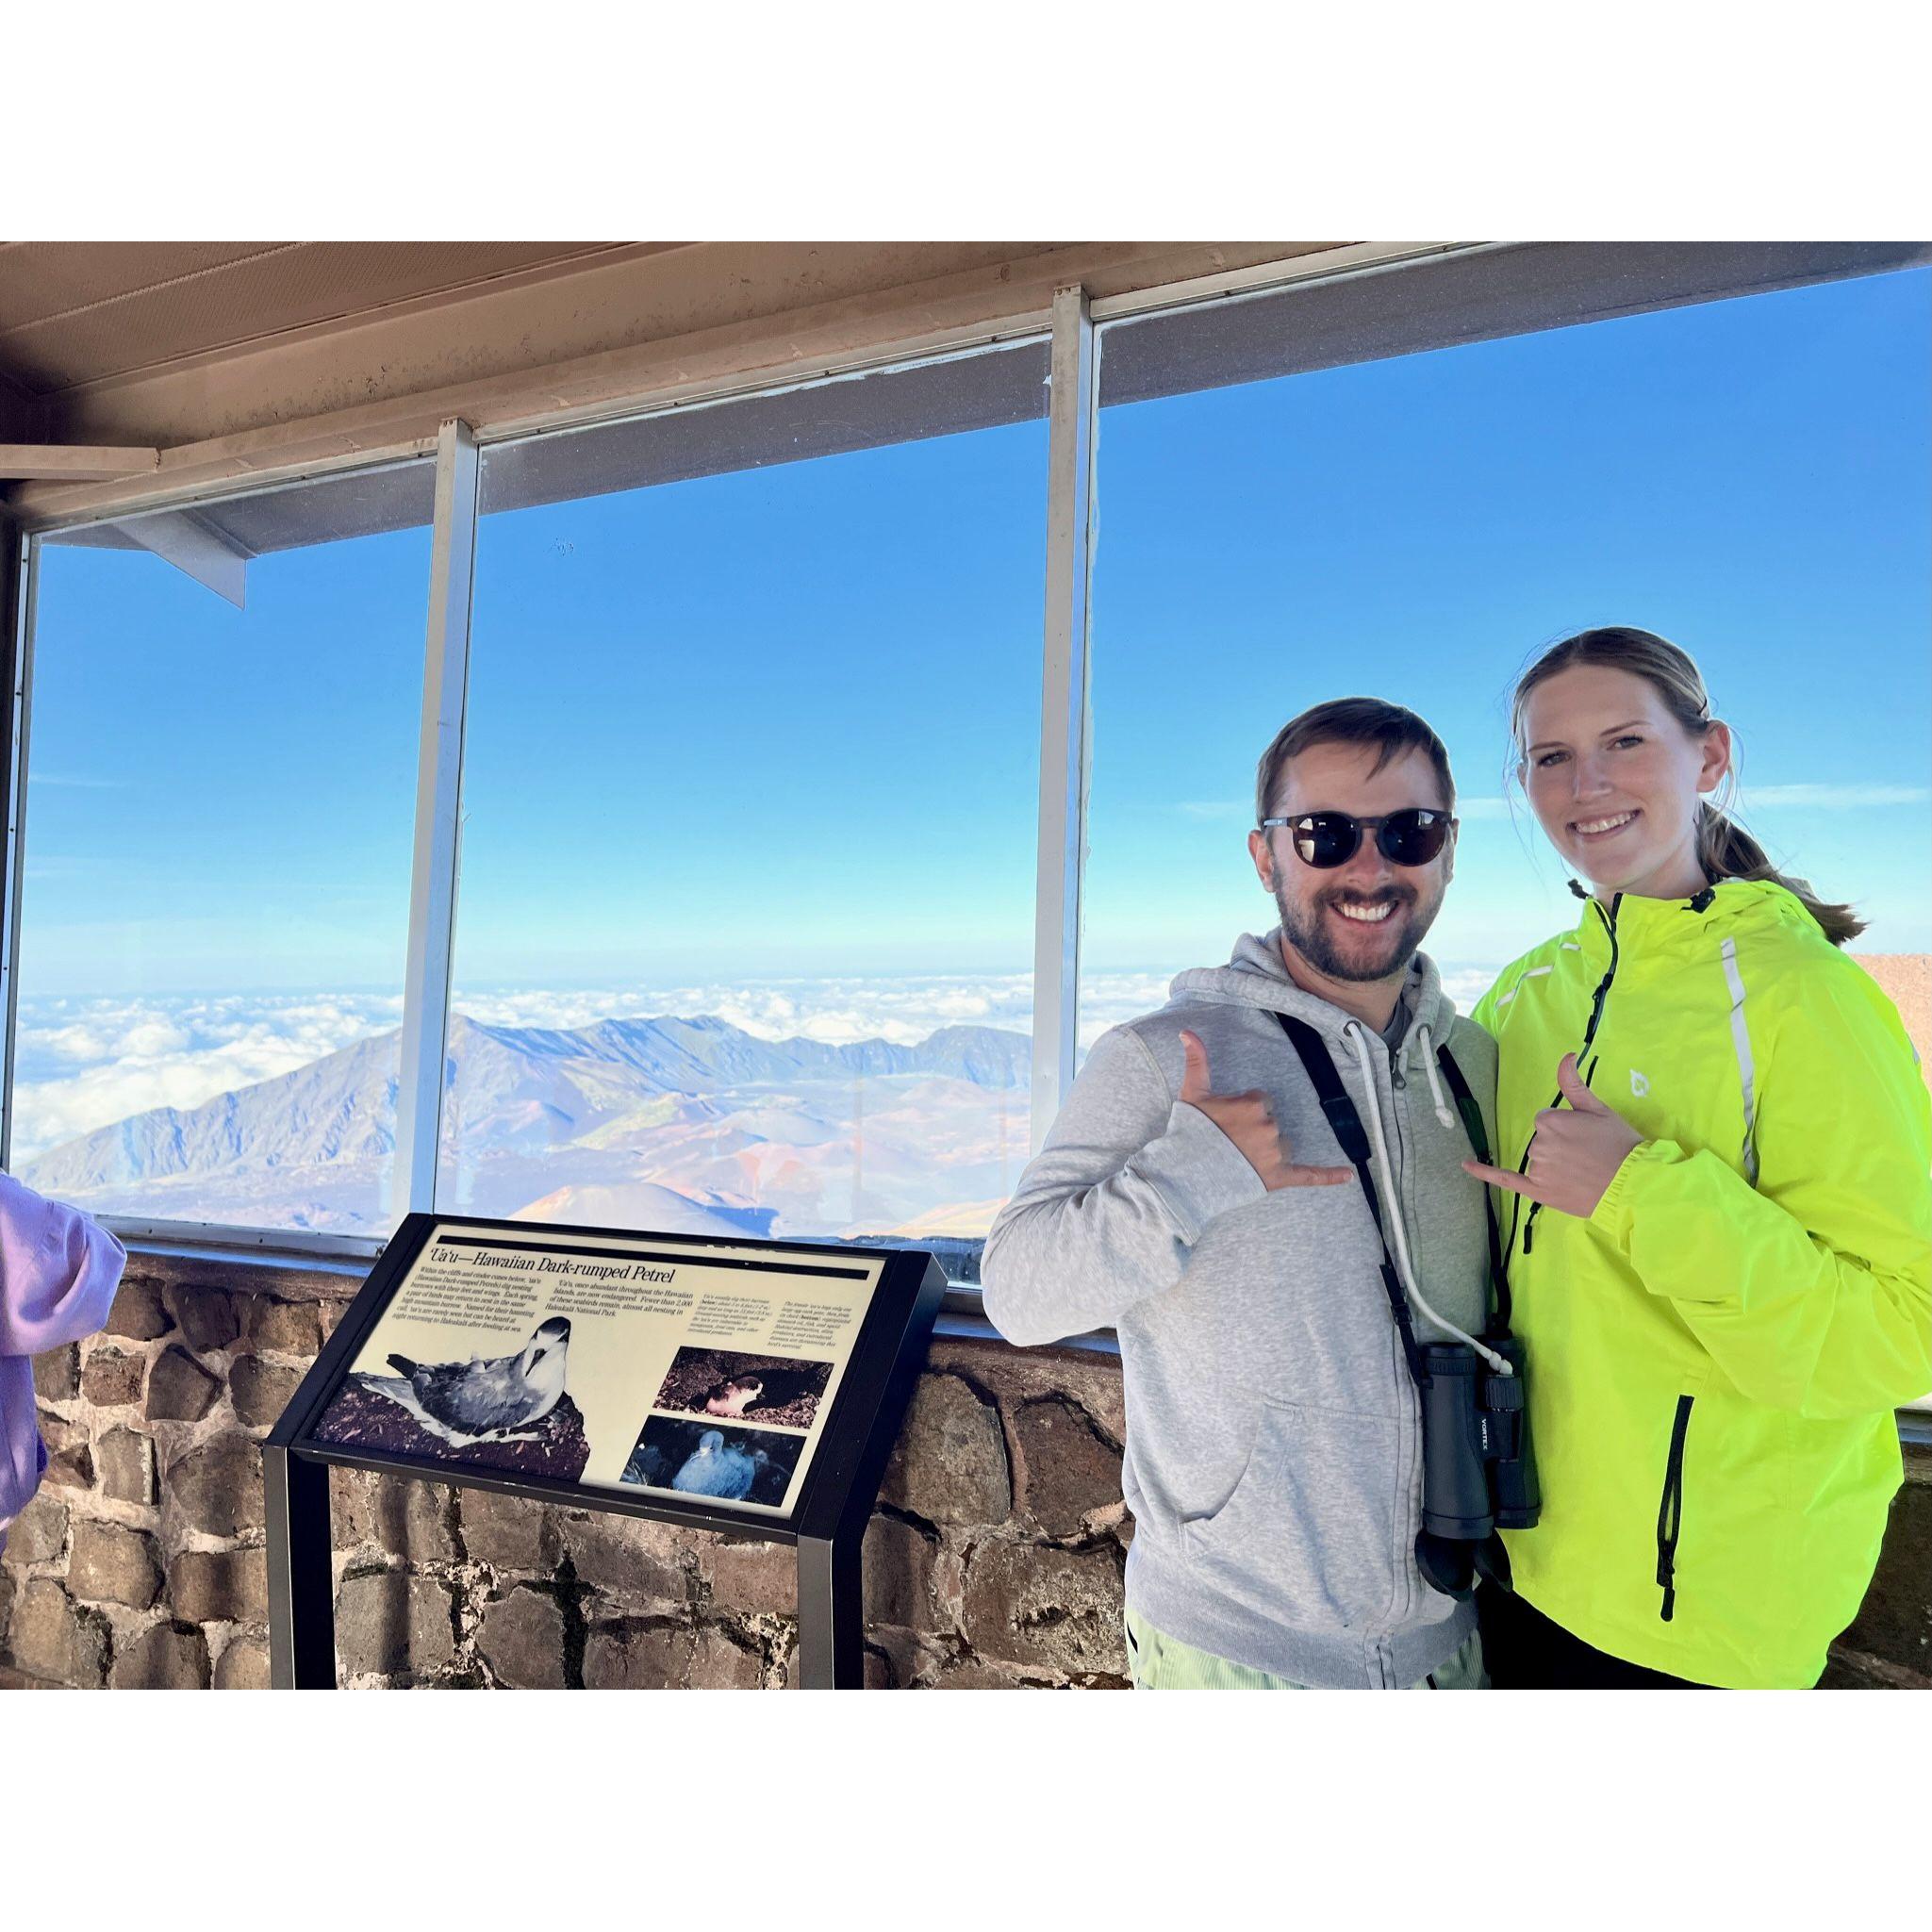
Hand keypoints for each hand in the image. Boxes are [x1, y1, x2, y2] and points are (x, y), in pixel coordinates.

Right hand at [1178, 1029, 1352, 1191]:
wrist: (1184, 1173)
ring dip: (1269, 1150)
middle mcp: (1269, 1127)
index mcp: (1254, 1104)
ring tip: (1240, 1159)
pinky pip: (1309, 1175)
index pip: (1261, 1100)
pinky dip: (1328, 1176)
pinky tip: (1347, 1175)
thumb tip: (1187, 1031)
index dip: (1244, 1109)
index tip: (1227, 1121)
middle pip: (1272, 1122)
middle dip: (1255, 1129)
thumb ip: (1196, 1061)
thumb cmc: (1188, 1132)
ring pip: (1283, 1146)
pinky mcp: (1279, 1177)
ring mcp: (1275, 1153)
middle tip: (1229, 1141)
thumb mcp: (1191, 1092)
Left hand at [1463, 1053, 1642, 1218]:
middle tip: (1587, 1155)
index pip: (1547, 1120)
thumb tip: (1565, 1055)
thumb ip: (1574, 1084)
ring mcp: (1537, 1169)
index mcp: (1550, 1121)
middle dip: (1560, 1145)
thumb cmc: (1618, 1144)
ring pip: (1536, 1159)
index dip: (1566, 1128)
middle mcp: (1539, 1144)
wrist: (1633, 1184)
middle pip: (1541, 1139)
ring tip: (1582, 1171)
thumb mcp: (1598, 1109)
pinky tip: (1465, 1164)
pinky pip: (1505, 1179)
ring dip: (1553, 1164)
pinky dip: (1484, 1172)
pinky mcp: (1537, 1191)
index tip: (1585, 1137)